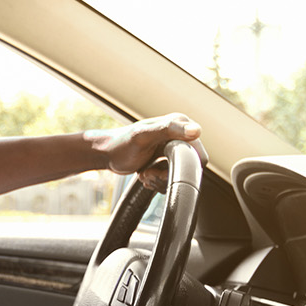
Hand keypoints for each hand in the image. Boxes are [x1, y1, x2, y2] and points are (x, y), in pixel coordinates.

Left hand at [85, 113, 207, 189]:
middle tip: (148, 172)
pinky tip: (145, 175)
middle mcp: (180, 135)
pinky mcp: (167, 161)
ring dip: (160, 180)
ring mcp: (173, 148)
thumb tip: (196, 131)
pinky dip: (158, 182)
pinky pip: (171, 179)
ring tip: (145, 173)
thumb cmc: (121, 144)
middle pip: (189, 167)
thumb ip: (168, 130)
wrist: (107, 154)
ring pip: (179, 176)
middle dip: (167, 174)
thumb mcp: (143, 136)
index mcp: (179, 124)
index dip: (182, 165)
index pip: (198, 153)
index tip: (160, 166)